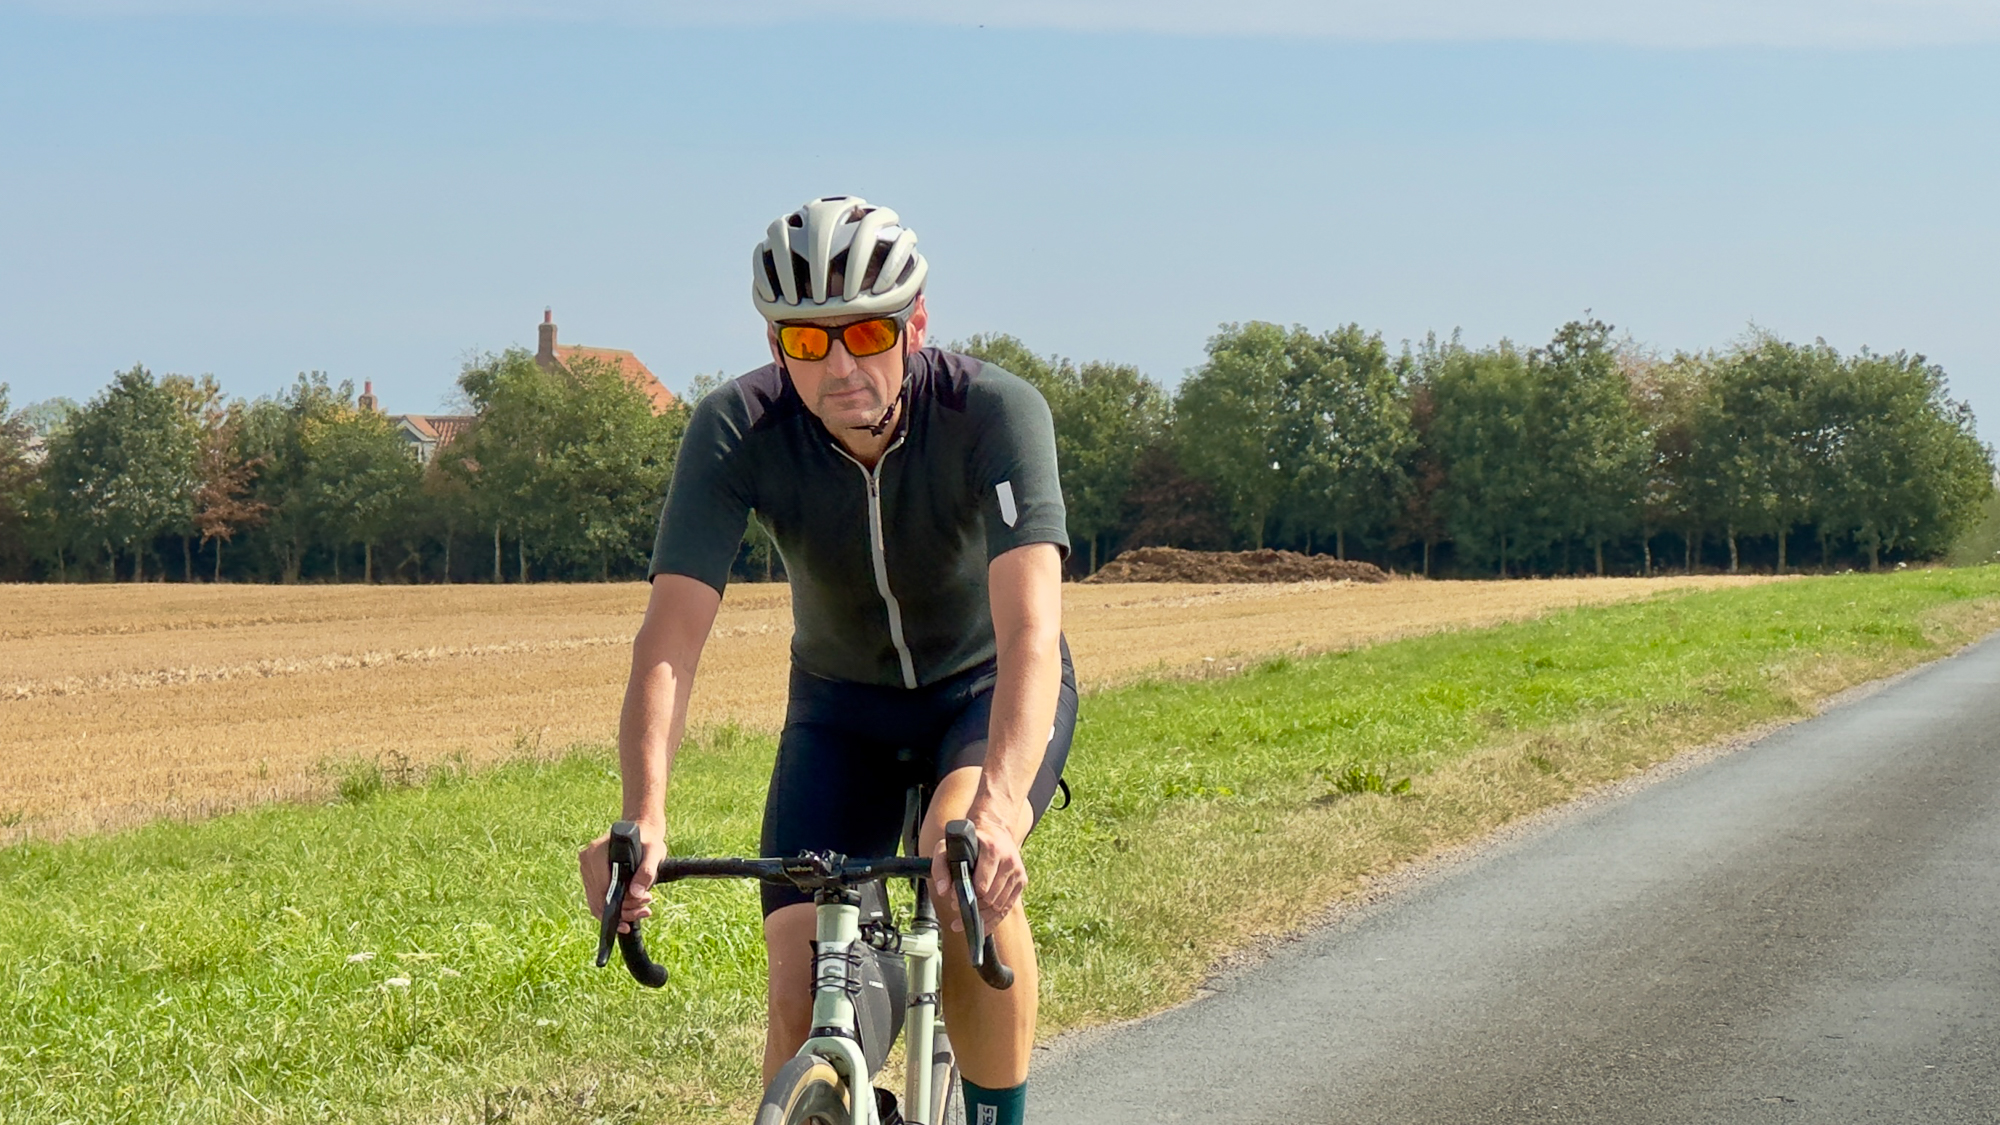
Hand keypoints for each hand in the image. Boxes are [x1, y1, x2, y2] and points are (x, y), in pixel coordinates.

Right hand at [578, 820, 668, 934]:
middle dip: (624, 910)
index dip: (621, 905)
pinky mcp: (590, 878)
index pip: (602, 889)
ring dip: (622, 912)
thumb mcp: (654, 852)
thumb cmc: (648, 841)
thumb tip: (636, 893)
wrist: (642, 833)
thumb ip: (646, 871)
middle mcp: (587, 861)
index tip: (641, 908)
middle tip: (645, 909)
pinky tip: (633, 909)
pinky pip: (598, 900)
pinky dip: (616, 908)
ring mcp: (586, 870)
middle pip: (599, 899)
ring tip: (642, 908)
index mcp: (597, 852)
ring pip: (597, 903)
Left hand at [932, 798, 1028, 932]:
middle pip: (991, 899)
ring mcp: (1018, 872)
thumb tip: (943, 891)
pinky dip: (994, 920)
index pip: (982, 886)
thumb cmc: (970, 841)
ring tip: (966, 919)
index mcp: (993, 850)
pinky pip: (1008, 907)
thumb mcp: (948, 846)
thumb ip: (940, 866)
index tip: (955, 901)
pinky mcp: (1022, 881)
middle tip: (957, 910)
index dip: (968, 897)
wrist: (995, 830)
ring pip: (1000, 906)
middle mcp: (1009, 862)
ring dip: (982, 916)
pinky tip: (981, 926)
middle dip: (974, 908)